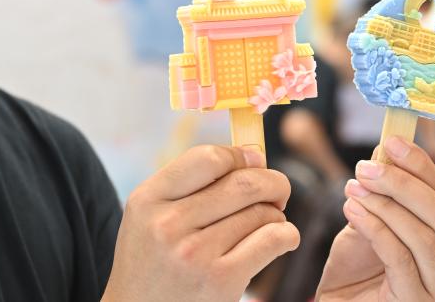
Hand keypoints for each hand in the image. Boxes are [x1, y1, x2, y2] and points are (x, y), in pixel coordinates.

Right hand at [103, 145, 299, 301]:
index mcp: (148, 199)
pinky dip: (286, 235)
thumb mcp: (149, 215)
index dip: (240, 155)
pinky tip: (282, 239)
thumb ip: (188, 183)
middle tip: (278, 190)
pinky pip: (271, 240)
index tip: (254, 161)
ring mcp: (195, 253)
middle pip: (243, 182)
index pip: (208, 158)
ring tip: (269, 221)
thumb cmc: (152, 261)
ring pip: (260, 212)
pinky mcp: (221, 280)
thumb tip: (252, 155)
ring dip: (275, 213)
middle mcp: (169, 224)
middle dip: (272, 181)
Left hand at [315, 137, 434, 300]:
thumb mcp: (368, 221)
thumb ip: (380, 193)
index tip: (391, 141)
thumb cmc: (355, 270)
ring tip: (353, 189)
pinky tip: (352, 211)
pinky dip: (375, 228)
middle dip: (401, 183)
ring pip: (421, 235)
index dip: (419, 165)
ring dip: (383, 205)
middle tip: (366, 167)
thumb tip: (384, 149)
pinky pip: (400, 257)